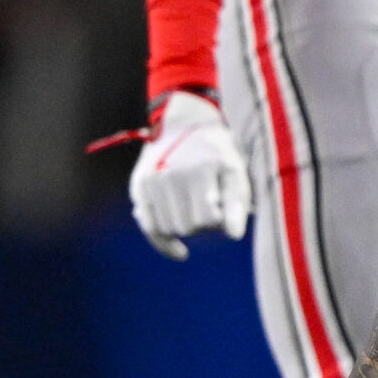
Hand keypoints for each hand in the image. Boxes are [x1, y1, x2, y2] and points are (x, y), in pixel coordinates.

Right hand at [129, 90, 251, 261]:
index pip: (210, 220)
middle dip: (204, 226)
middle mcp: (174, 173)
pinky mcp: (139, 186)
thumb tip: (234, 236)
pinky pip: (151, 228)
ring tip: (193, 209)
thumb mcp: (235, 172)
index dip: (220, 222)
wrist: (183, 125)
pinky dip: (165, 243)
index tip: (225, 213)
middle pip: (190, 227)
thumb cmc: (217, 155)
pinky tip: (180, 251)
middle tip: (209, 208)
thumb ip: (237, 204)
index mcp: (202, 168)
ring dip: (185, 229)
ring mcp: (153, 180)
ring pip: (171, 230)